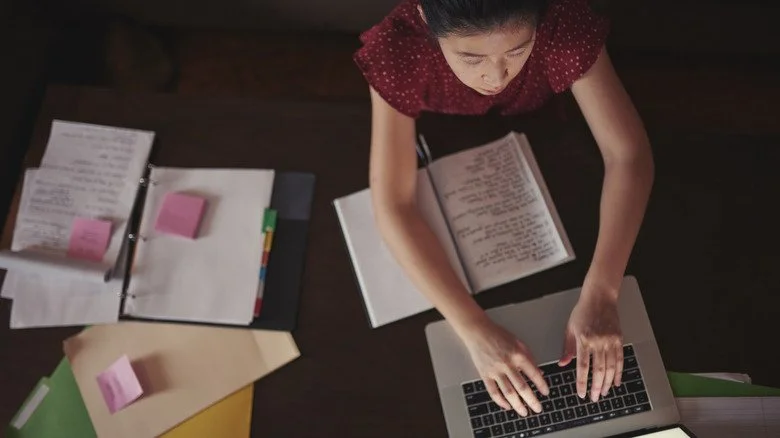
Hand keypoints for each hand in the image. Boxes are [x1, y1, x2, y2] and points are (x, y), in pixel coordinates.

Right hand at [460, 319, 549, 415]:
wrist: (478, 332)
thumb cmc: (498, 335)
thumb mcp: (519, 343)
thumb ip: (530, 358)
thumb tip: (539, 373)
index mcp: (518, 355)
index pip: (534, 374)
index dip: (542, 385)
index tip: (546, 393)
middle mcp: (507, 364)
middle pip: (522, 387)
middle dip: (532, 400)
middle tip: (538, 408)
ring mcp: (495, 370)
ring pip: (508, 392)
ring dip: (517, 405)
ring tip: (524, 412)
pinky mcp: (485, 374)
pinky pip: (493, 391)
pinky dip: (500, 401)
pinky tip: (507, 406)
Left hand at [559, 283, 622, 401]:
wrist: (600, 298)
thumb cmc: (582, 311)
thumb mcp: (570, 328)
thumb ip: (567, 348)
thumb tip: (563, 364)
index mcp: (583, 339)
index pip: (583, 366)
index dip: (582, 382)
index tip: (581, 393)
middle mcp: (598, 341)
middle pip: (598, 370)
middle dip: (596, 387)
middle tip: (593, 398)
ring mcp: (610, 340)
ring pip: (611, 367)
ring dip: (607, 382)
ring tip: (604, 393)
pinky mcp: (618, 339)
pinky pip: (620, 359)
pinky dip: (619, 372)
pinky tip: (616, 382)